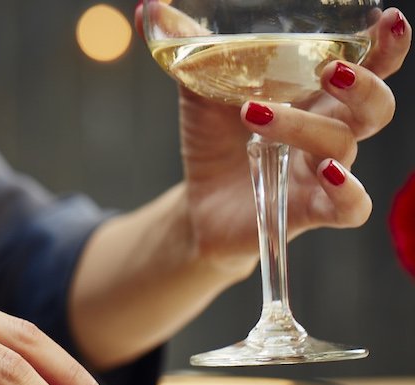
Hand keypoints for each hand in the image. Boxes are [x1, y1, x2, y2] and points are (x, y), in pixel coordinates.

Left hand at [177, 8, 410, 270]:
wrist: (197, 203)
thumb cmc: (214, 140)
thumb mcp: (200, 89)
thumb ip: (190, 49)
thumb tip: (148, 9)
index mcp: (316, 95)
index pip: (370, 65)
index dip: (387, 47)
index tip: (388, 22)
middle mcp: (329, 129)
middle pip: (375, 105)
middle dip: (364, 84)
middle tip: (330, 70)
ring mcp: (322, 171)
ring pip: (344, 145)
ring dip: (303, 126)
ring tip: (254, 114)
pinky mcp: (309, 210)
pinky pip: (351, 206)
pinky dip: (347, 190)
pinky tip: (327, 172)